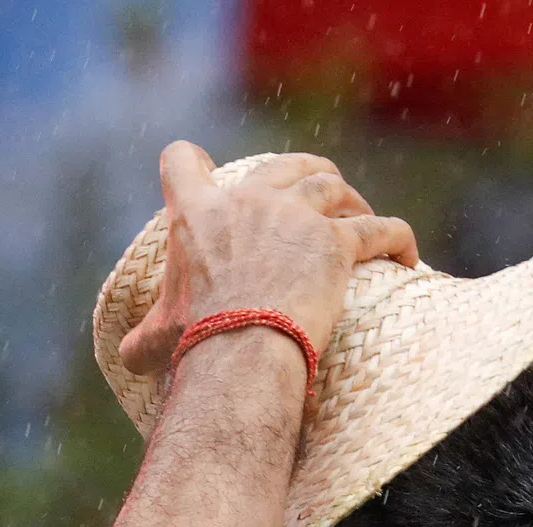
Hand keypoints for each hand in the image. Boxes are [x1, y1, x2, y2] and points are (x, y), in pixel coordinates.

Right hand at [118, 142, 418, 378]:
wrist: (241, 348)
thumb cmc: (197, 343)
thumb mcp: (158, 338)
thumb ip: (139, 339)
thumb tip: (124, 359)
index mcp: (198, 216)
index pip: (181, 162)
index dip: (189, 163)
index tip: (200, 171)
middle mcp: (248, 202)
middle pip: (283, 165)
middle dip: (304, 174)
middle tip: (323, 196)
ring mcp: (296, 217)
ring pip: (333, 186)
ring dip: (352, 199)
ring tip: (365, 218)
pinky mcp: (337, 244)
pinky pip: (380, 230)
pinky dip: (398, 238)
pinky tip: (408, 254)